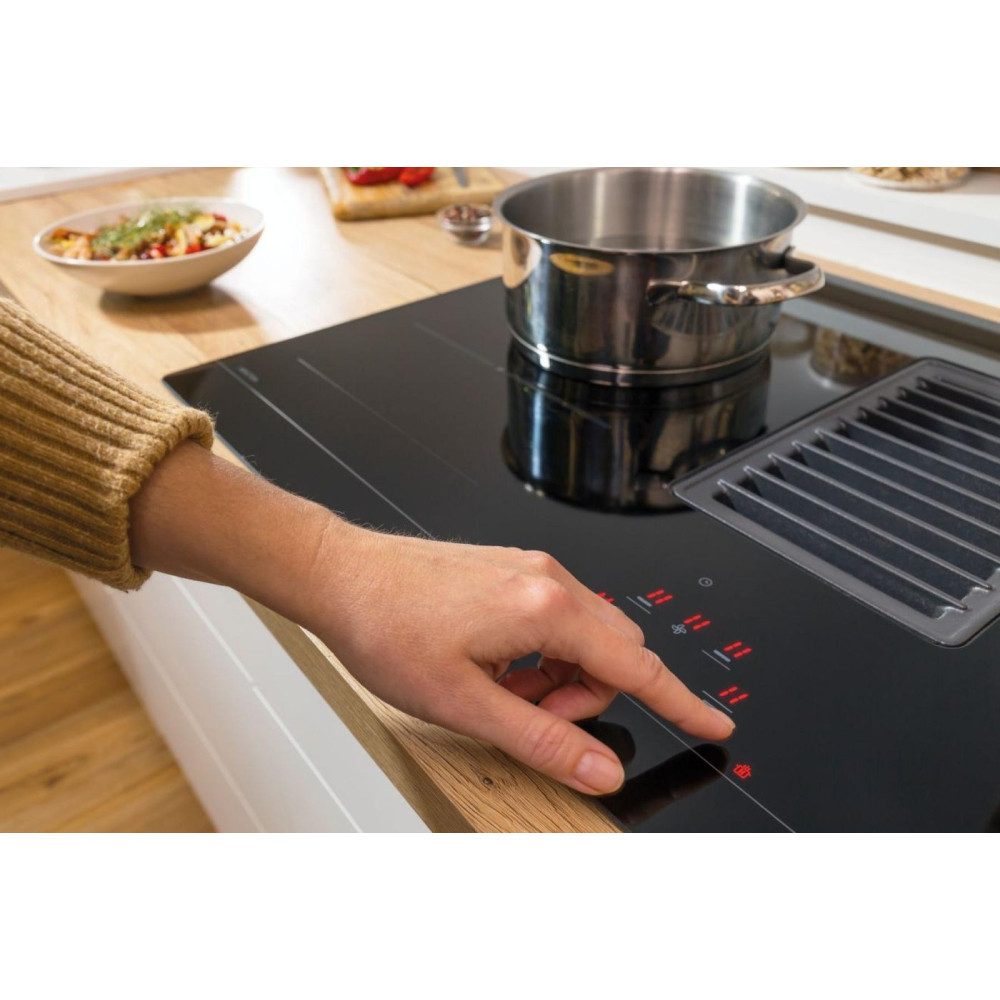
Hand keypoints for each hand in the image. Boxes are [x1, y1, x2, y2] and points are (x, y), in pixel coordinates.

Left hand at [131, 443, 733, 796]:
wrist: (341, 575)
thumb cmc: (388, 626)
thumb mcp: (465, 702)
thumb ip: (541, 740)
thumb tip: (600, 769)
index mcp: (546, 608)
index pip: (637, 667)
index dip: (682, 702)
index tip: (714, 722)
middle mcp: (548, 579)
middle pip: (615, 651)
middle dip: (590, 696)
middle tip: (534, 717)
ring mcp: (531, 570)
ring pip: (585, 635)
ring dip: (561, 677)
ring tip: (502, 692)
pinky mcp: (513, 570)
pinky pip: (556, 617)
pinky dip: (543, 653)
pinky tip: (496, 665)